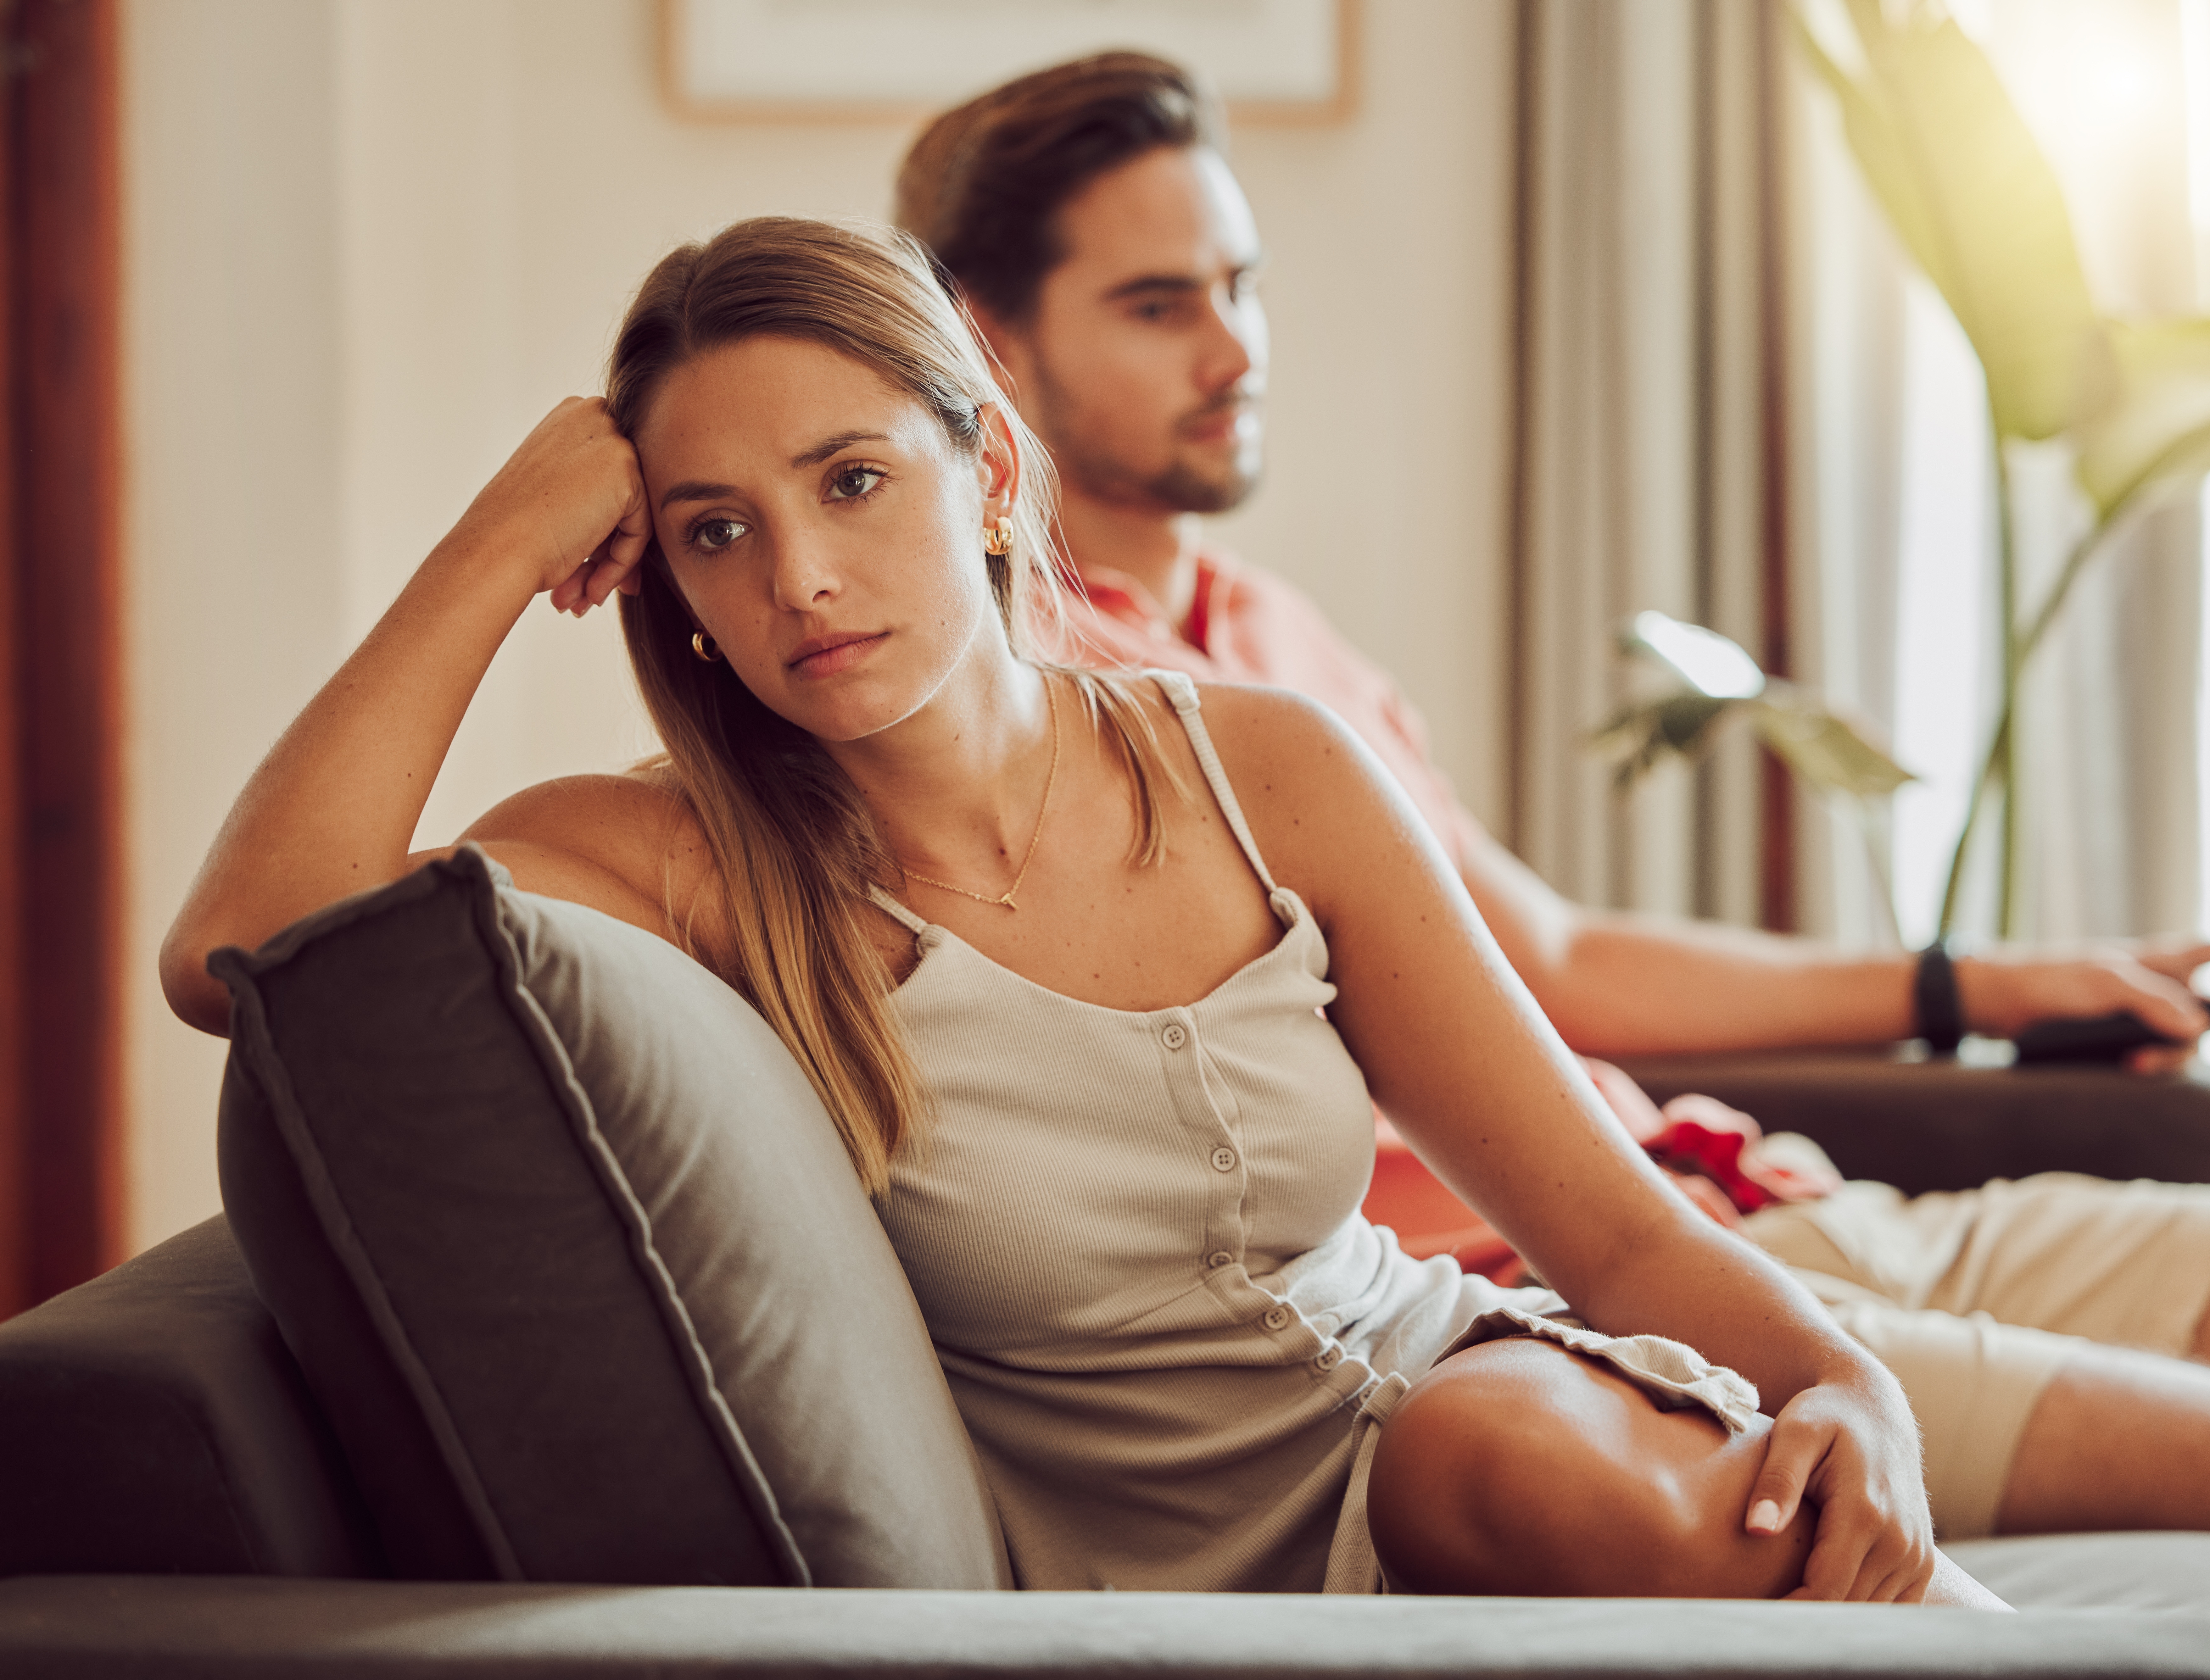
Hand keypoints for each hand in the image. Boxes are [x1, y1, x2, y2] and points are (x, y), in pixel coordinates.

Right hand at [446, 397, 653, 613]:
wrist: (498, 549)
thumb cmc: (510, 532)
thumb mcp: (552, 498)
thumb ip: (587, 495)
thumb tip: (616, 523)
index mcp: (571, 418)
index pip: (607, 478)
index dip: (599, 529)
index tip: (585, 567)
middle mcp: (593, 418)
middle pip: (623, 496)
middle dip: (605, 552)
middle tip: (585, 591)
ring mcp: (612, 440)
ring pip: (632, 517)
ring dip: (607, 567)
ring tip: (580, 599)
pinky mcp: (627, 470)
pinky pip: (639, 530)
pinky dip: (619, 566)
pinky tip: (591, 591)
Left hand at [1744, 1371, 1935, 1601]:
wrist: (1875, 1410)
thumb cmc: (1824, 1418)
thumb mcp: (1793, 1434)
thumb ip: (1777, 1481)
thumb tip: (1756, 1530)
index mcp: (1865, 1514)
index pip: (1825, 1590)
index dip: (1786, 1612)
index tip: (1748, 1618)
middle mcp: (1899, 1541)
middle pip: (1847, 1607)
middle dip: (1803, 1620)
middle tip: (1755, 1620)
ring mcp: (1916, 1555)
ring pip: (1869, 1612)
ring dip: (1829, 1619)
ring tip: (1781, 1615)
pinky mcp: (1921, 1562)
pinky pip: (1893, 1608)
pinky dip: (1859, 1612)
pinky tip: (1821, 1604)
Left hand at [1957, 938, 2209, 1067]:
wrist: (2001, 1002)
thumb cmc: (2051, 979)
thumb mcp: (2107, 982)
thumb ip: (2153, 1001)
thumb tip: (2193, 1028)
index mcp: (2155, 961)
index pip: (2203, 951)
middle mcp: (2152, 985)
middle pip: (2199, 1011)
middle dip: (2189, 1035)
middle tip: (2164, 1049)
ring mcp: (2136, 1012)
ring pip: (2177, 1037)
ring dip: (2168, 1055)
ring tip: (2137, 1064)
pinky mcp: (2117, 1035)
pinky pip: (2149, 1051)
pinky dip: (2148, 1062)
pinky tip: (2130, 1066)